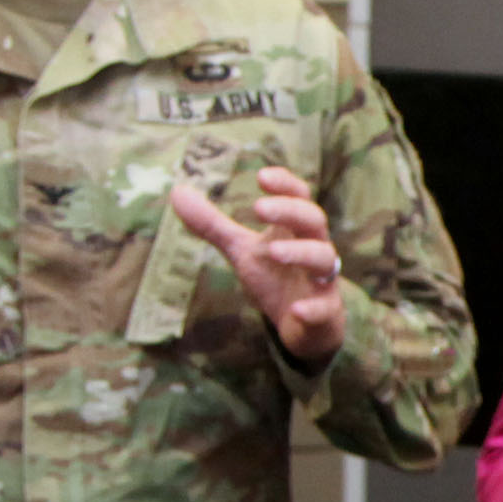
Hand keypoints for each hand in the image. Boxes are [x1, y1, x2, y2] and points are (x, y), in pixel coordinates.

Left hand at [169, 168, 344, 366]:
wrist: (303, 325)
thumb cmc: (275, 277)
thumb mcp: (241, 249)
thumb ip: (214, 224)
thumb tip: (176, 191)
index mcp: (295, 229)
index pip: (299, 197)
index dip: (285, 184)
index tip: (261, 176)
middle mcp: (314, 248)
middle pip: (314, 220)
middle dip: (290, 211)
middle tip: (259, 208)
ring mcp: (322, 281)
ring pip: (324, 259)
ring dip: (301, 252)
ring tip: (273, 251)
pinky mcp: (325, 312)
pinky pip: (324, 308)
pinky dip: (312, 309)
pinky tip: (297, 310)